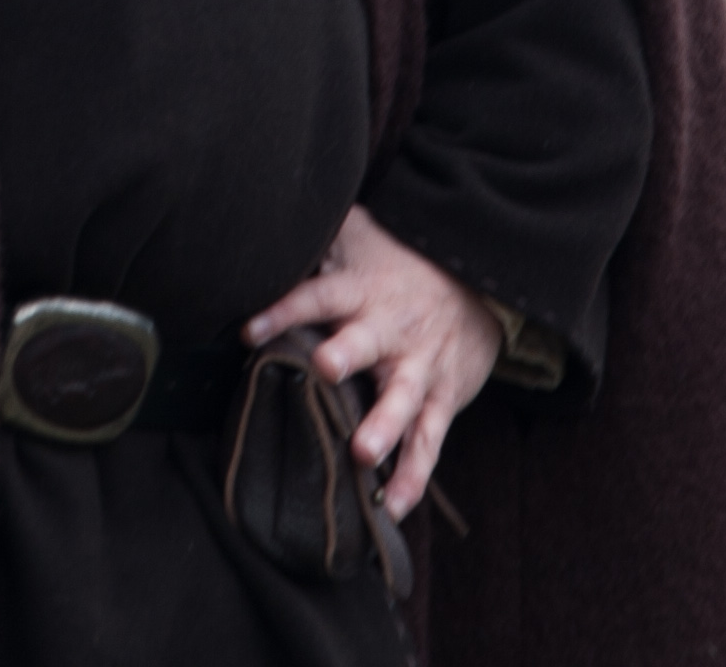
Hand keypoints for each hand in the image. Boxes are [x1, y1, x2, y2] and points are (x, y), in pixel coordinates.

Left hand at [244, 205, 500, 522]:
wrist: (477, 283)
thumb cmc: (398, 262)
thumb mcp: (359, 236)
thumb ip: (319, 234)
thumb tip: (267, 221)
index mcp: (361, 291)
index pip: (316, 296)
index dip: (284, 309)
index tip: (249, 330)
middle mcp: (390, 330)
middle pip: (366, 341)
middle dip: (346, 355)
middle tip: (326, 368)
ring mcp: (418, 367)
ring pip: (403, 399)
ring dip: (384, 426)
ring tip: (364, 454)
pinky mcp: (442, 399)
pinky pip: (429, 441)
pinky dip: (415, 475)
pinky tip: (395, 505)